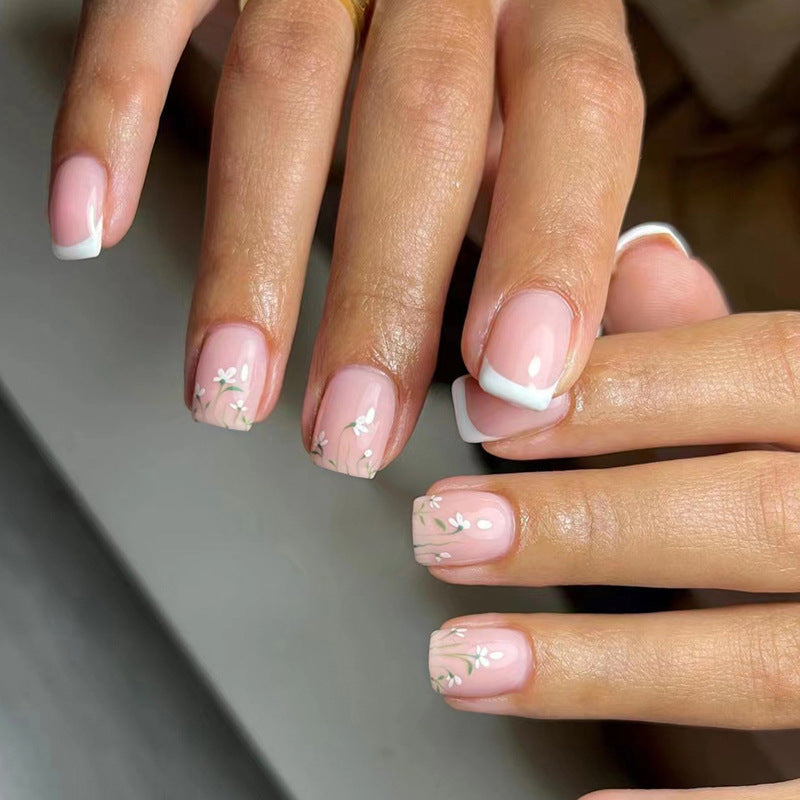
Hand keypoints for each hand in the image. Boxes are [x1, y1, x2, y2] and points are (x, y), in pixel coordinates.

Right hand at [48, 0, 642, 476]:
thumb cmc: (477, 39)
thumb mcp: (540, 103)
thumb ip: (565, 208)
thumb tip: (550, 364)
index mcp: (549, 7)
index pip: (577, 120)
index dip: (550, 253)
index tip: (512, 387)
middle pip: (421, 125)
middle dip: (385, 296)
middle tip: (352, 431)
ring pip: (283, 90)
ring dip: (250, 256)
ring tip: (229, 386)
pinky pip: (144, 12)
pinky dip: (111, 118)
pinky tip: (93, 226)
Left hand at [416, 230, 799, 797]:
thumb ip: (716, 342)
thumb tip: (634, 264)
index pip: (752, 372)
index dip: (614, 394)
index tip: (483, 414)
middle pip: (748, 513)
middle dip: (578, 525)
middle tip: (440, 532)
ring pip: (766, 662)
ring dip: (597, 665)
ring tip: (461, 659)